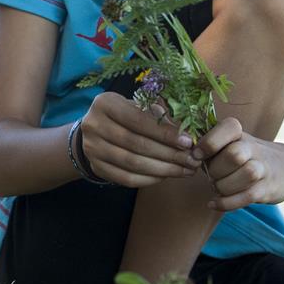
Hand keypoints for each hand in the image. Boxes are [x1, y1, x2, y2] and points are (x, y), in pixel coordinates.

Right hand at [77, 91, 203, 187]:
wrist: (96, 129)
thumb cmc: (125, 115)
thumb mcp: (138, 106)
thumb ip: (158, 116)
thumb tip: (186, 134)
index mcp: (105, 103)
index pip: (138, 120)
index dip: (165, 133)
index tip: (188, 142)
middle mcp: (93, 125)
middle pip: (136, 144)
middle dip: (169, 154)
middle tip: (191, 160)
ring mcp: (92, 148)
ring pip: (133, 163)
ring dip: (163, 169)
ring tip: (184, 170)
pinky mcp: (96, 167)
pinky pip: (126, 179)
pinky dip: (148, 179)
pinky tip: (165, 177)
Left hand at [199, 118, 283, 212]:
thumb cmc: (248, 155)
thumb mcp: (233, 144)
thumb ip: (211, 147)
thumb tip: (186, 156)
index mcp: (241, 134)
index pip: (228, 128)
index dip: (209, 142)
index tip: (197, 155)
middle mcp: (254, 148)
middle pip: (234, 154)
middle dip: (216, 170)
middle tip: (212, 176)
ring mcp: (264, 168)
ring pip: (244, 175)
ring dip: (223, 187)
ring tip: (219, 188)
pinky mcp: (268, 189)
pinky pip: (246, 196)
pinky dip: (226, 203)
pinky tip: (214, 204)